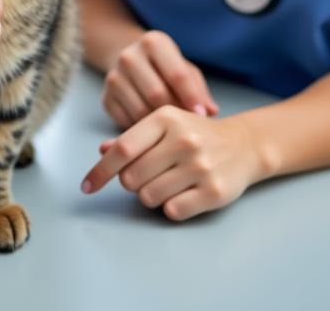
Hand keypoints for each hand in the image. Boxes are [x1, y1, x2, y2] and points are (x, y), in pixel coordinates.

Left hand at [81, 106, 265, 219]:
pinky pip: (172, 211)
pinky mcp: (214, 192)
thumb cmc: (194, 134)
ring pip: (149, 196)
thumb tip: (102, 151)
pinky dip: (171, 207)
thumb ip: (132, 137)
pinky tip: (182, 193)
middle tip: (148, 175)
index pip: (122, 149)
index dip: (100, 171)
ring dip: (150, 195)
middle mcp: (183, 139)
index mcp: (165, 118)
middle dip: (132, 182)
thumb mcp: (164, 125)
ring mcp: (200, 166)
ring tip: (167, 182)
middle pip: (132, 177)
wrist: (243, 144)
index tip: (86, 187)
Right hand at [103, 30, 217, 127]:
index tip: (202, 115)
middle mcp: (129, 56)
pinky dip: (142, 131)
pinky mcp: (106, 98)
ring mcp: (114, 77)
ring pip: (140, 110)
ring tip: (174, 133)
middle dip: (175, 114)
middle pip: (157, 94)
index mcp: (154, 42)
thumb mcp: (186, 70)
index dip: (192, 98)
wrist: (131, 62)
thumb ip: (199, 90)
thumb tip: (210, 112)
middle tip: (188, 129)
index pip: (176, 74)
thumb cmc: (167, 68)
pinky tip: (154, 131)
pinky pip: (126, 121)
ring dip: (159, 126)